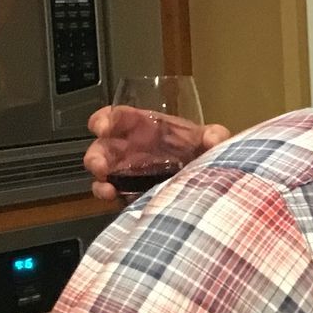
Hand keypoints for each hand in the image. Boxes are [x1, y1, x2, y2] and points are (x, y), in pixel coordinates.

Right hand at [83, 105, 229, 202]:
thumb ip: (214, 135)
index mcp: (145, 127)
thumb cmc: (199, 151)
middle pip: (102, 146)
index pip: (119, 117)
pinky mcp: (127, 190)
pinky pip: (110, 191)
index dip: (105, 118)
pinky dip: (107, 193)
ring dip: (99, 176)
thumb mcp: (209, 139)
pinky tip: (112, 195)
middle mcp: (130, 147)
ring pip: (101, 170)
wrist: (203, 179)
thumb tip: (216, 139)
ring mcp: (126, 170)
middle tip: (100, 164)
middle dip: (96, 154)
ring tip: (106, 185)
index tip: (101, 126)